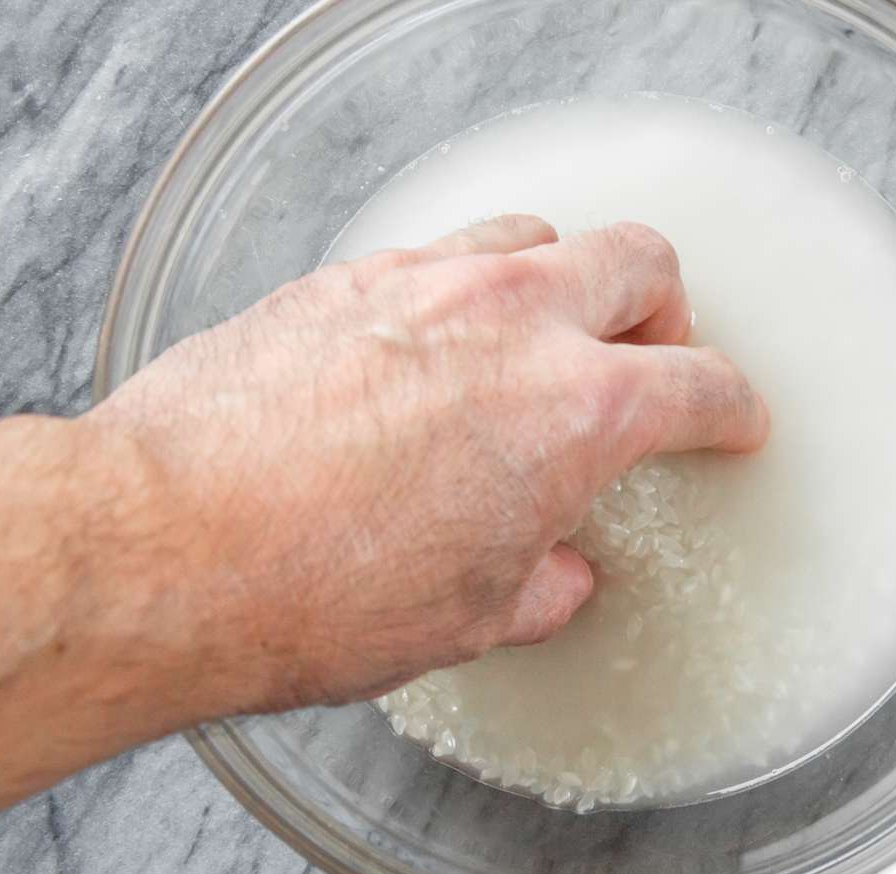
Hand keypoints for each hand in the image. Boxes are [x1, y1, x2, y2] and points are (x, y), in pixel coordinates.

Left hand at [87, 215, 768, 713]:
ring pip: (535, 236)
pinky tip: (434, 350)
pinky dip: (463, 293)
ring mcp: (424, 284)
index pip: (701, 383)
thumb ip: (544, 582)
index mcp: (576, 409)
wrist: (162, 549)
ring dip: (562, 284)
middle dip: (666, 309)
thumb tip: (562, 576)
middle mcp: (512, 321)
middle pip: (639, 260)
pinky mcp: (341, 279)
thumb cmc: (316, 592)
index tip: (734, 419)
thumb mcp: (470, 616)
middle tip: (652, 358)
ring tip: (541, 342)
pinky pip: (435, 255)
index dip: (733, 407)